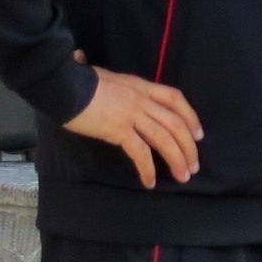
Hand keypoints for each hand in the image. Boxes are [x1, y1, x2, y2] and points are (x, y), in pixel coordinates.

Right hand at [62, 60, 202, 188]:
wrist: (63, 85)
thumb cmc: (80, 81)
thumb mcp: (110, 79)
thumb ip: (123, 90)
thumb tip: (124, 97)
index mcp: (141, 86)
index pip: (175, 99)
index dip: (191, 117)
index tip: (198, 134)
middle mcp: (142, 100)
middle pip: (175, 124)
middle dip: (189, 147)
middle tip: (194, 165)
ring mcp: (132, 115)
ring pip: (164, 139)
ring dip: (177, 160)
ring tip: (182, 176)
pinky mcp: (118, 130)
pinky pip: (140, 152)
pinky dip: (148, 168)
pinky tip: (149, 181)